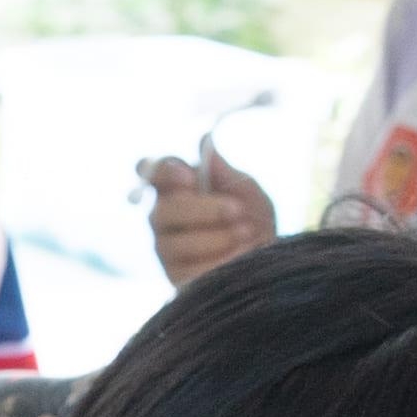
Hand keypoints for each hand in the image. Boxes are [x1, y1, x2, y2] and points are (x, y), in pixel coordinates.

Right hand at [142, 139, 275, 280]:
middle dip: (204, 210)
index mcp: (176, 186)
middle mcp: (162, 216)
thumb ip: (223, 171)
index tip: (190, 178)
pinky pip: (186, 270)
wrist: (267, 261)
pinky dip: (216, 262)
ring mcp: (164, 248)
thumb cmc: (253, 219)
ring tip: (246, 234)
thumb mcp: (246, 190)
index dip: (162, 172)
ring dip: (215, 238)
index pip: (149, 170)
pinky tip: (237, 258)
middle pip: (163, 211)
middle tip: (238, 211)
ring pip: (173, 243)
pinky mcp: (174, 276)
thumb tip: (204, 140)